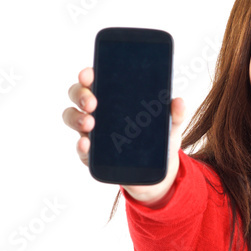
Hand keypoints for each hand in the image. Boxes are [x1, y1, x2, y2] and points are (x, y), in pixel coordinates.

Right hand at [62, 66, 185, 199]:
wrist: (157, 175)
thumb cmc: (158, 142)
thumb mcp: (170, 126)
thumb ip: (174, 114)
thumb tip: (178, 102)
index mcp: (113, 98)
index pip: (94, 80)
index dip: (87, 75)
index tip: (89, 74)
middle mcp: (98, 112)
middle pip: (78, 96)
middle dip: (81, 95)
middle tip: (93, 103)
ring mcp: (92, 134)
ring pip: (73, 118)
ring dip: (77, 119)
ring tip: (89, 124)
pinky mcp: (93, 156)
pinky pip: (82, 150)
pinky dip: (81, 146)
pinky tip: (86, 144)